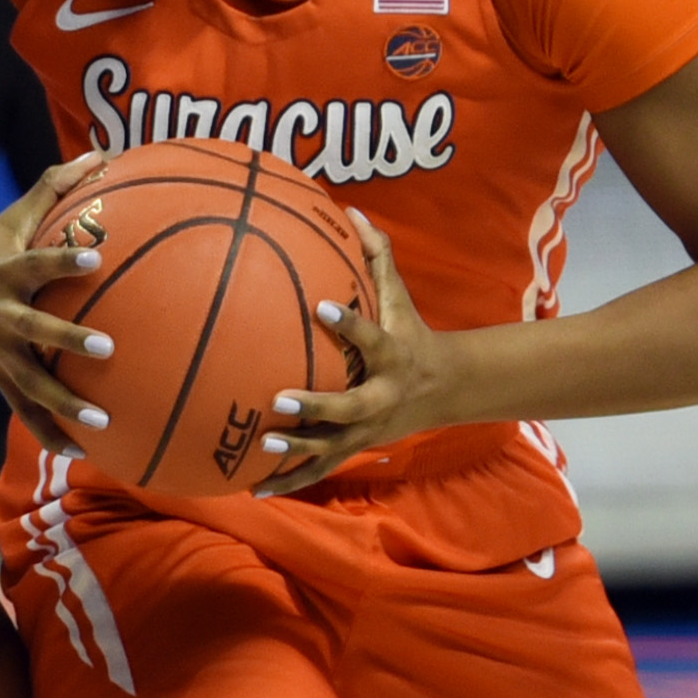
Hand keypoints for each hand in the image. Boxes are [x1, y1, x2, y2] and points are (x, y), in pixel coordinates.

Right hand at [0, 152, 118, 448]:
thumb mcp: (13, 217)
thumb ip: (55, 187)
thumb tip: (101, 154)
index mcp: (5, 272)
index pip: (37, 263)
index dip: (64, 260)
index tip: (97, 256)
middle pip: (34, 331)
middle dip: (68, 341)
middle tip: (108, 349)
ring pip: (30, 383)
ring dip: (65, 404)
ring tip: (103, 421)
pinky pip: (24, 410)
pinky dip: (49, 432)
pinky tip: (81, 453)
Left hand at [254, 213, 465, 491]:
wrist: (444, 389)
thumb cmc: (410, 333)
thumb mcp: (399, 297)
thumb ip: (376, 255)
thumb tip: (350, 208)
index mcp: (391, 356)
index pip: (371, 338)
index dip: (350, 324)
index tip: (322, 307)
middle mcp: (380, 397)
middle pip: (349, 408)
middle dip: (315, 406)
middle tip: (277, 399)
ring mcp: (367, 428)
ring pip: (332, 446)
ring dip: (297, 449)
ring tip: (261, 445)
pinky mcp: (356, 448)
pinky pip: (320, 469)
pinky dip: (288, 480)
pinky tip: (252, 489)